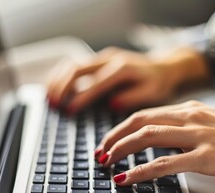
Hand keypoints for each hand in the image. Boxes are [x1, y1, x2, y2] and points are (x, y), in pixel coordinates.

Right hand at [46, 47, 183, 114]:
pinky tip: (54, 89)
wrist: (165, 68)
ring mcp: (102, 59)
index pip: (95, 83)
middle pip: (78, 69)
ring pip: (72, 65)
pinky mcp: (99, 62)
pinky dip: (61, 76)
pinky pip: (75, 66)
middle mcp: (109, 60)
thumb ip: (132, 98)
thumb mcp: (153, 92)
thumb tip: (111, 104)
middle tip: (54, 105)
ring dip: (58, 81)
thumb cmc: (159, 83)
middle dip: (62, 87)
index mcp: (122, 69)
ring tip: (49, 99)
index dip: (81, 98)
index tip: (69, 111)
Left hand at [96, 100, 214, 187]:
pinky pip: (165, 164)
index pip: (148, 113)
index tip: (111, 139)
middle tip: (101, 151)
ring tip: (107, 163)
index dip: (124, 126)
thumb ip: (189, 128)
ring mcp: (198, 137)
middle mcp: (191, 118)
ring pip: (147, 137)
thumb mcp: (214, 125)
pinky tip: (128, 178)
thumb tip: (166, 140)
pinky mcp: (206, 158)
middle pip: (140, 121)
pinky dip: (141, 171)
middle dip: (115, 136)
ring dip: (122, 150)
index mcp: (192, 109)